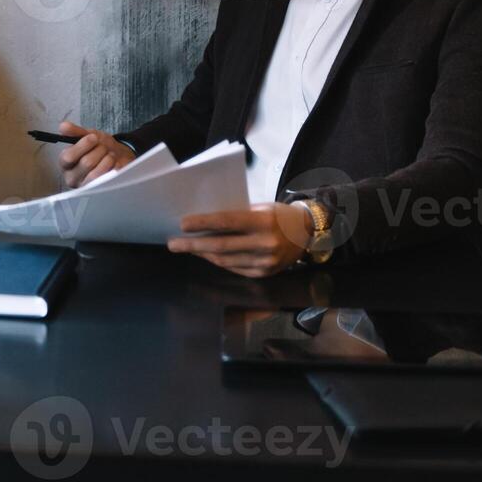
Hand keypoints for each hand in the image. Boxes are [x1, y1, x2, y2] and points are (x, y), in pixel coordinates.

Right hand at [56, 121, 136, 187]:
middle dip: (99, 150)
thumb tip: (63, 126)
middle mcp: (71, 177)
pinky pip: (108, 179)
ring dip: (107, 159)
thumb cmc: (99, 147)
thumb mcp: (88, 135)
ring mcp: (85, 187)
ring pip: (97, 173)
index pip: (68, 157)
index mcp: (65, 163)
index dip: (83, 145)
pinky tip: (114, 164)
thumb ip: (75, 131)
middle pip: (86, 163)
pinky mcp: (99, 191)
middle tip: (103, 147)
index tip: (93, 137)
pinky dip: (114, 168)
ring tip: (109, 155)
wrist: (118, 156)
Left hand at [166, 202, 312, 277]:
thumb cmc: (278, 215)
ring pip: (225, 260)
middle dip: (193, 245)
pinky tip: (206, 255)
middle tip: (173, 243)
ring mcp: (266, 262)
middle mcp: (265, 243)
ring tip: (186, 247)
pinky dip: (218, 261)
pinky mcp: (264, 273)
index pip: (227, 222)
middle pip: (221, 246)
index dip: (203, 224)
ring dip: (202, 254)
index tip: (182, 224)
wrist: (307, 233)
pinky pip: (234, 269)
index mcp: (263, 221)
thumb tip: (203, 221)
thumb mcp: (260, 207)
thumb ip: (236, 215)